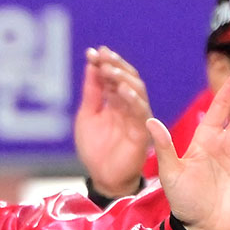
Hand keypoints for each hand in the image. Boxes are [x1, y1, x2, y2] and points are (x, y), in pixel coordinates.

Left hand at [74, 46, 150, 197]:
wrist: (102, 177)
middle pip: (128, 78)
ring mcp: (137, 116)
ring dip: (124, 78)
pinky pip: (141, 111)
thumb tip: (91, 65)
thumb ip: (92, 92)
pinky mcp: (142, 131)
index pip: (114, 76)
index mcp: (115, 100)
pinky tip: (122, 90)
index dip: (105, 63)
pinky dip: (133, 98)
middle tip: (102, 56)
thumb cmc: (96, 149)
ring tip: (109, 70)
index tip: (93, 52)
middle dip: (115, 65)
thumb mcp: (87, 116)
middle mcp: (128, 105)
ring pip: (137, 90)